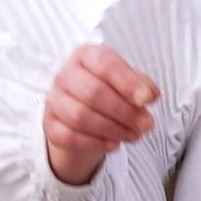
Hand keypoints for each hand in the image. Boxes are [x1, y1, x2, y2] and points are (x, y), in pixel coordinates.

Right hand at [42, 44, 160, 184]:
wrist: (81, 116)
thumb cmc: (108, 93)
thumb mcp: (127, 83)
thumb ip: (141, 85)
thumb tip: (150, 94)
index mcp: (86, 56)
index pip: (105, 64)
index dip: (127, 82)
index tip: (147, 99)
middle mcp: (65, 74)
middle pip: (93, 93)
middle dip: (124, 112)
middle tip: (146, 124)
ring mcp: (54, 100)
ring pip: (80, 117)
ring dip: (113, 129)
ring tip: (134, 135)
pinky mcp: (50, 125)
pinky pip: (69, 137)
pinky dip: (95, 143)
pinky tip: (114, 144)